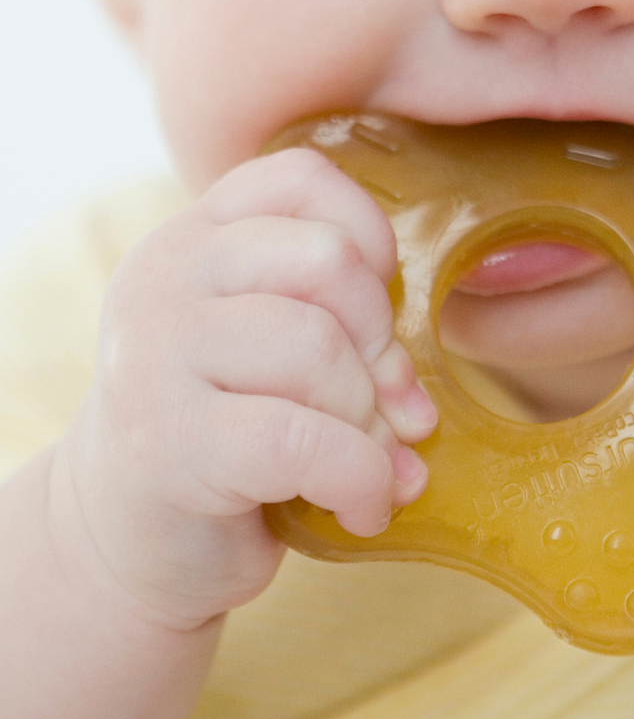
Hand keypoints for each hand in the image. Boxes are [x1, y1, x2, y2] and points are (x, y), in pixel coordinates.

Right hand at [51, 149, 436, 629]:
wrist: (132, 539)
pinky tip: (361, 510)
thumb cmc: (230, 442)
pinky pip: (303, 439)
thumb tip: (417, 406)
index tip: (378, 325)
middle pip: (330, 264)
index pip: (305, 179)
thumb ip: (342, 336)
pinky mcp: (165, 437)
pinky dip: (359, 481)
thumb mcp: (277, 361)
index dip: (373, 244)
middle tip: (392, 415)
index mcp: (198, 238)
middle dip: (384, 351)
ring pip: (319, 347)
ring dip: (372, 425)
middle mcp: (166, 274)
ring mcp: (155, 351)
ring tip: (373, 468)